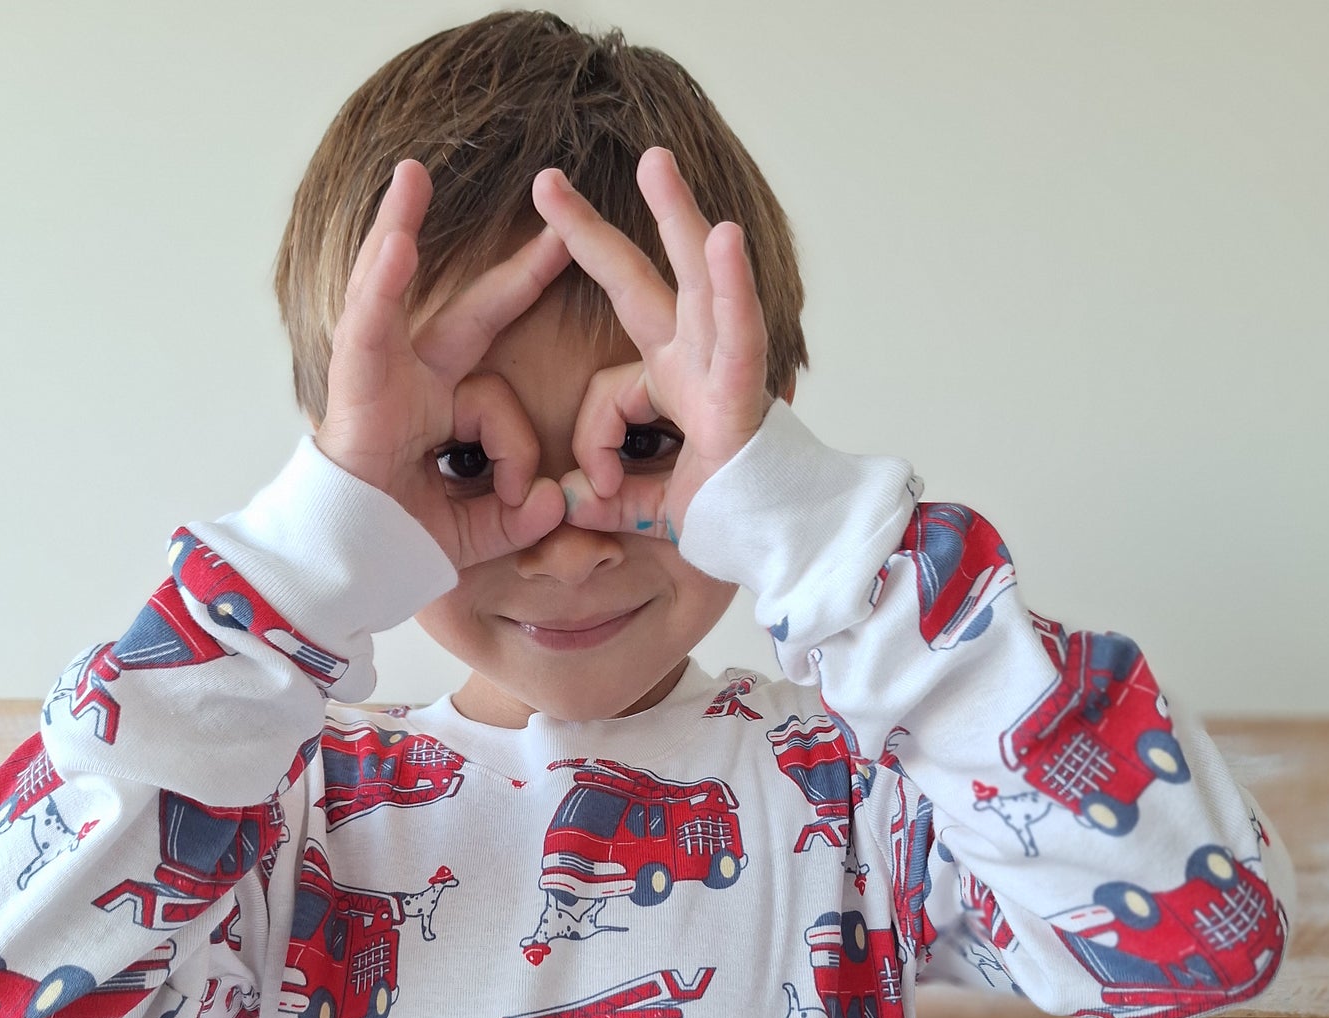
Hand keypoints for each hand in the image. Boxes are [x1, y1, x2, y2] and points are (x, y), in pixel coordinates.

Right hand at [314, 159, 572, 570]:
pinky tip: (392, 242)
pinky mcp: (352, 387)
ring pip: (396, 301)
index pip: (495, 375)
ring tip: (412, 177)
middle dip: (512, 274)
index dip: (524, 323)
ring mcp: (378, 378)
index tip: (565, 270)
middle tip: (556, 223)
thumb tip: (554, 502)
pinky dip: (378, 287)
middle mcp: (411, 384)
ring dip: (396, 231)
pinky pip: (368, 330)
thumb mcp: (476, 533)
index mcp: (441, 412)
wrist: (343, 569)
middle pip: (466, 316)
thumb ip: (518, 517)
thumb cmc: (396, 545)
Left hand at [530, 148, 772, 540]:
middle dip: (595, 232)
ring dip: (678, 219)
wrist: (781, 546)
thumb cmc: (730, 516)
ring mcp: (726, 368)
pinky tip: (725, 236)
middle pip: (643, 282)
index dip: (592, 437)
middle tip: (547, 180)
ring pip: (701, 282)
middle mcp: (698, 361)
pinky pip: (742, 334)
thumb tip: (565, 501)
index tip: (591, 491)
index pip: (609, 387)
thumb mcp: (649, 507)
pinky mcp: (751, 391)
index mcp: (673, 384)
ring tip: (653, 161)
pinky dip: (735, 289)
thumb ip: (607, 498)